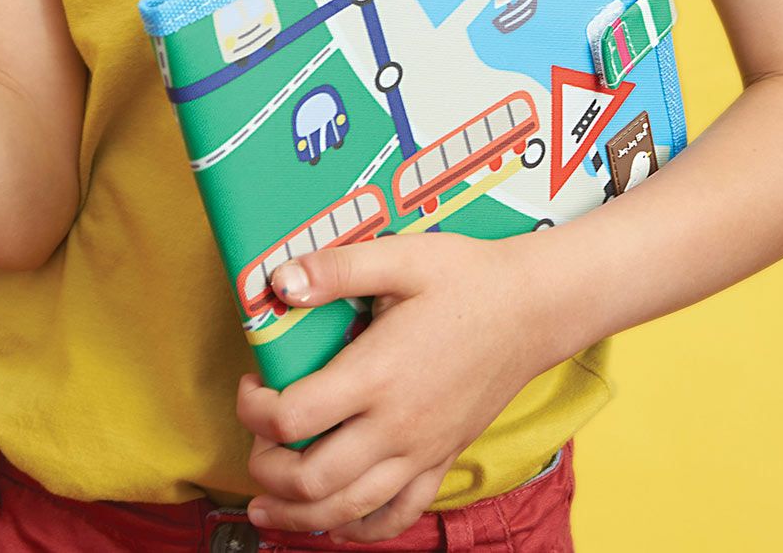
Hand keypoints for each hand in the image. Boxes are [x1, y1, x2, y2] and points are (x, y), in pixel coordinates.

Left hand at [234, 231, 556, 545]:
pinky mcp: (442, 460)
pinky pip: (399, 516)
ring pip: (349, 511)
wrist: (532, 310)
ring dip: (300, 516)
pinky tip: (337, 524)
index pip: (293, 417)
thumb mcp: (399, 257)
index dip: (254, 409)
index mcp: (376, 374)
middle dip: (266, 470)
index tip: (251, 384)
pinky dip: (361, 529)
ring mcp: (421, 451)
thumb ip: (336, 269)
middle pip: (312, 479)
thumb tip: (280, 280)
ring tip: (266, 506)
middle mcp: (396, 425)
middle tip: (254, 442)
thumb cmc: (465, 279)